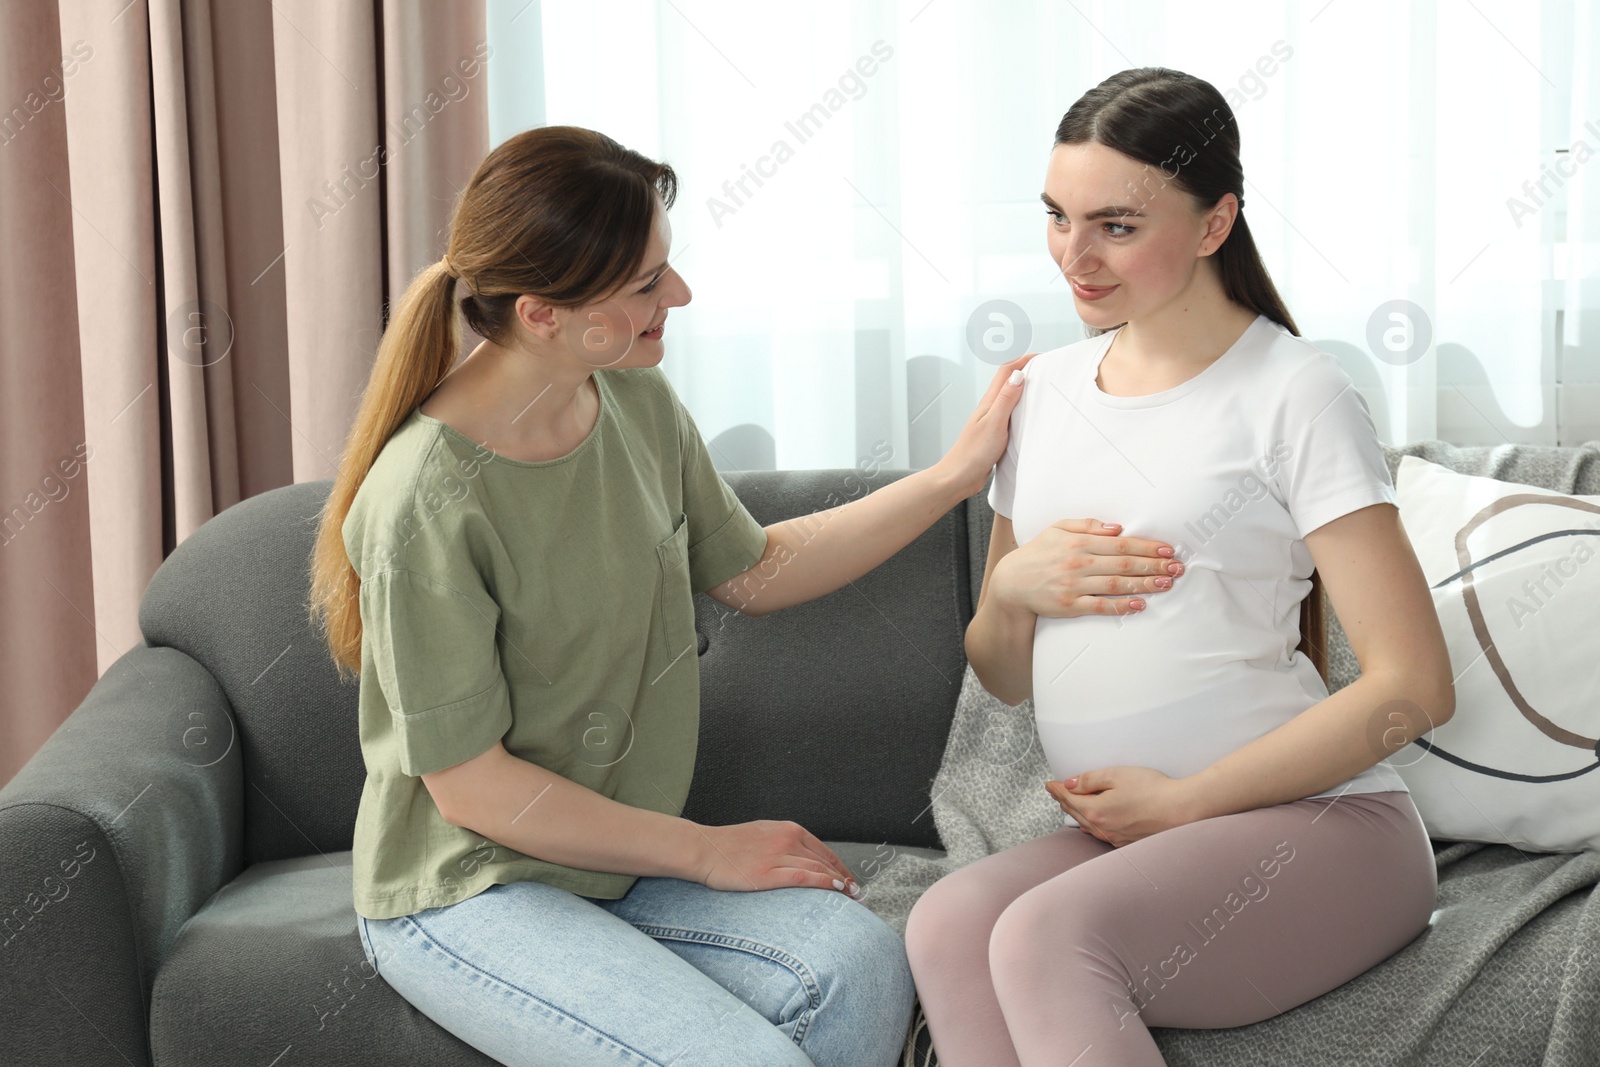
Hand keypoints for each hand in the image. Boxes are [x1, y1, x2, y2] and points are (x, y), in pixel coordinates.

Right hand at [694, 820, 861, 897]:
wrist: (703, 849)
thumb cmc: (728, 845)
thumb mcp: (762, 835)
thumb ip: (783, 843)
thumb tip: (801, 858)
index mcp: (787, 829)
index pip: (824, 851)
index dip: (841, 867)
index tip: (850, 881)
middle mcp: (787, 839)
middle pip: (826, 861)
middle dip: (845, 878)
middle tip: (857, 894)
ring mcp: (778, 855)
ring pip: (819, 869)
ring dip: (839, 884)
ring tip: (851, 898)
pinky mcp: (768, 872)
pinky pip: (803, 877)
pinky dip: (823, 883)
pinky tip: (835, 889)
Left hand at [933, 353, 1038, 498]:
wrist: (959, 478)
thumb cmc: (972, 454)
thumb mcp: (994, 423)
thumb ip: (1006, 399)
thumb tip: (1019, 375)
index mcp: (990, 402)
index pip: (1006, 372)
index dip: (1024, 360)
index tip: (1042, 357)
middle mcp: (990, 408)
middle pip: (1008, 381)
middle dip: (1026, 370)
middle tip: (1045, 369)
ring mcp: (992, 421)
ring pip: (1010, 398)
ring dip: (1025, 389)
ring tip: (1041, 388)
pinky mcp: (995, 434)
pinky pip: (1011, 415)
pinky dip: (1022, 409)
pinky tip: (1030, 416)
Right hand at [991, 518, 1183, 618]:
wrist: (1012, 583)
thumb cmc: (1037, 554)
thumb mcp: (1057, 529)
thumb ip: (1086, 526)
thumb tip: (1116, 527)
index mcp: (1078, 542)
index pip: (1120, 543)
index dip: (1147, 546)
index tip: (1167, 549)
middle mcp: (1078, 562)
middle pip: (1124, 563)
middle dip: (1154, 565)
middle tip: (1177, 567)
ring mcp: (1075, 585)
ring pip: (1117, 584)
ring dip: (1145, 584)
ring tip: (1166, 583)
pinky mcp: (1070, 606)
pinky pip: (1101, 606)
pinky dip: (1122, 606)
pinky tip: (1140, 604)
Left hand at [1044, 766, 1197, 846]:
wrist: (1182, 810)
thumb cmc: (1153, 790)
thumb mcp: (1117, 775)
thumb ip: (1090, 780)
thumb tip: (1070, 784)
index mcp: (1096, 811)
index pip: (1069, 799)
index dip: (1057, 790)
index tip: (1049, 784)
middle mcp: (1102, 828)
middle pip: (1075, 813)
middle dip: (1063, 801)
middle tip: (1056, 792)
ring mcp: (1115, 838)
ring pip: (1087, 825)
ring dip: (1076, 813)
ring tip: (1070, 804)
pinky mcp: (1127, 842)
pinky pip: (1101, 834)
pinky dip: (1092, 824)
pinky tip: (1093, 822)